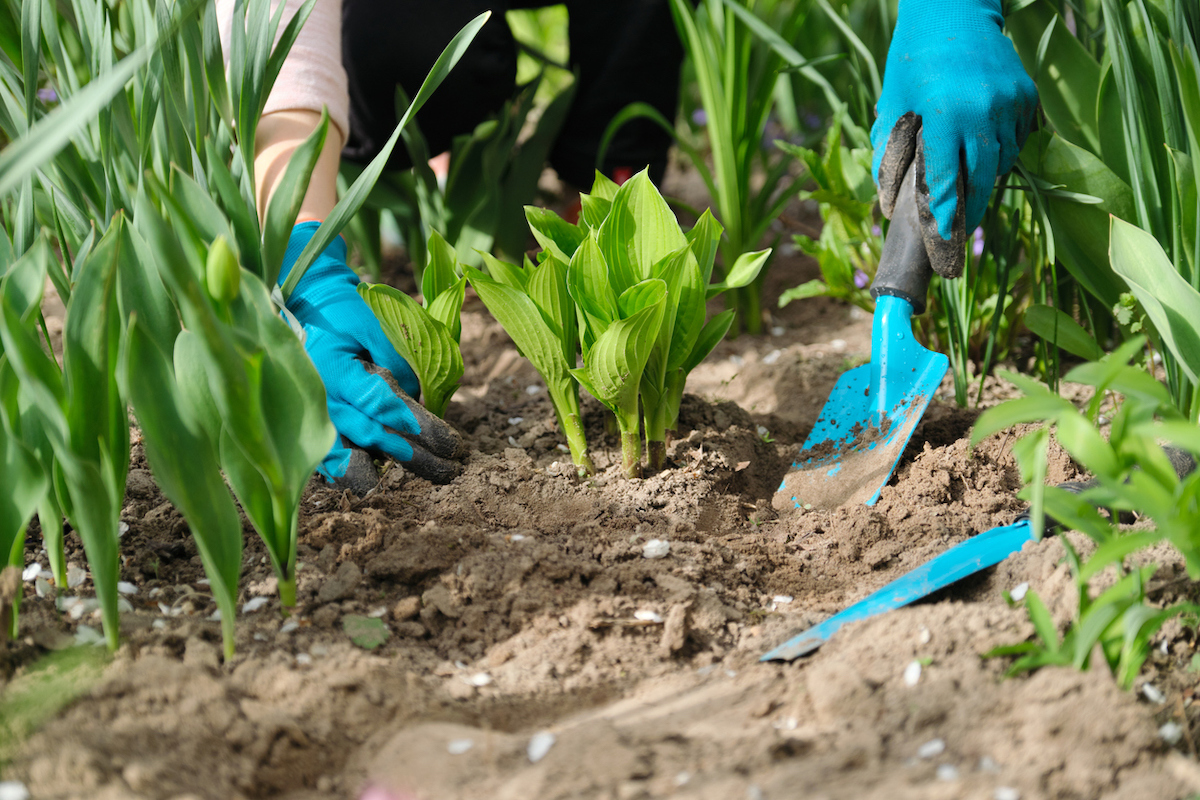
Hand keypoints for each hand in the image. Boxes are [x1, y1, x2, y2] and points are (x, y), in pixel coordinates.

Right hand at [281, 221, 463, 491]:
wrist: (305, 308)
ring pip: (349, 455)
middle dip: (414, 453)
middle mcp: (319, 398)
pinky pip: (328, 458)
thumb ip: (394, 357)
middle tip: (450, 467)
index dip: (411, 421)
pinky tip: (373, 482)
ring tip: (424, 479)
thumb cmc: (344, 313)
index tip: (444, 438)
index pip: (377, 402)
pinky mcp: (311, 424)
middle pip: (370, 434)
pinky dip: (349, 472)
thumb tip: (417, 398)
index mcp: (333, 369)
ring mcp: (311, 415)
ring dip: (389, 470)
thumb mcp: (372, 323)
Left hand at [872, 0, 1037, 277]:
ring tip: (968, 197)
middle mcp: (983, 111)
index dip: (945, 216)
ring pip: (1002, 163)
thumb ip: (888, 154)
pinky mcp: (1026, 96)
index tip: (943, 243)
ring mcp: (1010, 104)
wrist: (954, 9)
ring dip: (984, 182)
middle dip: (969, 210)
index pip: (947, 180)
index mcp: (944, 115)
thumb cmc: (912, 60)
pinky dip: (1000, 154)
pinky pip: (1016, 140)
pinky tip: (983, 157)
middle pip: (981, 180)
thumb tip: (889, 202)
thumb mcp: (892, 105)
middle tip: (958, 233)